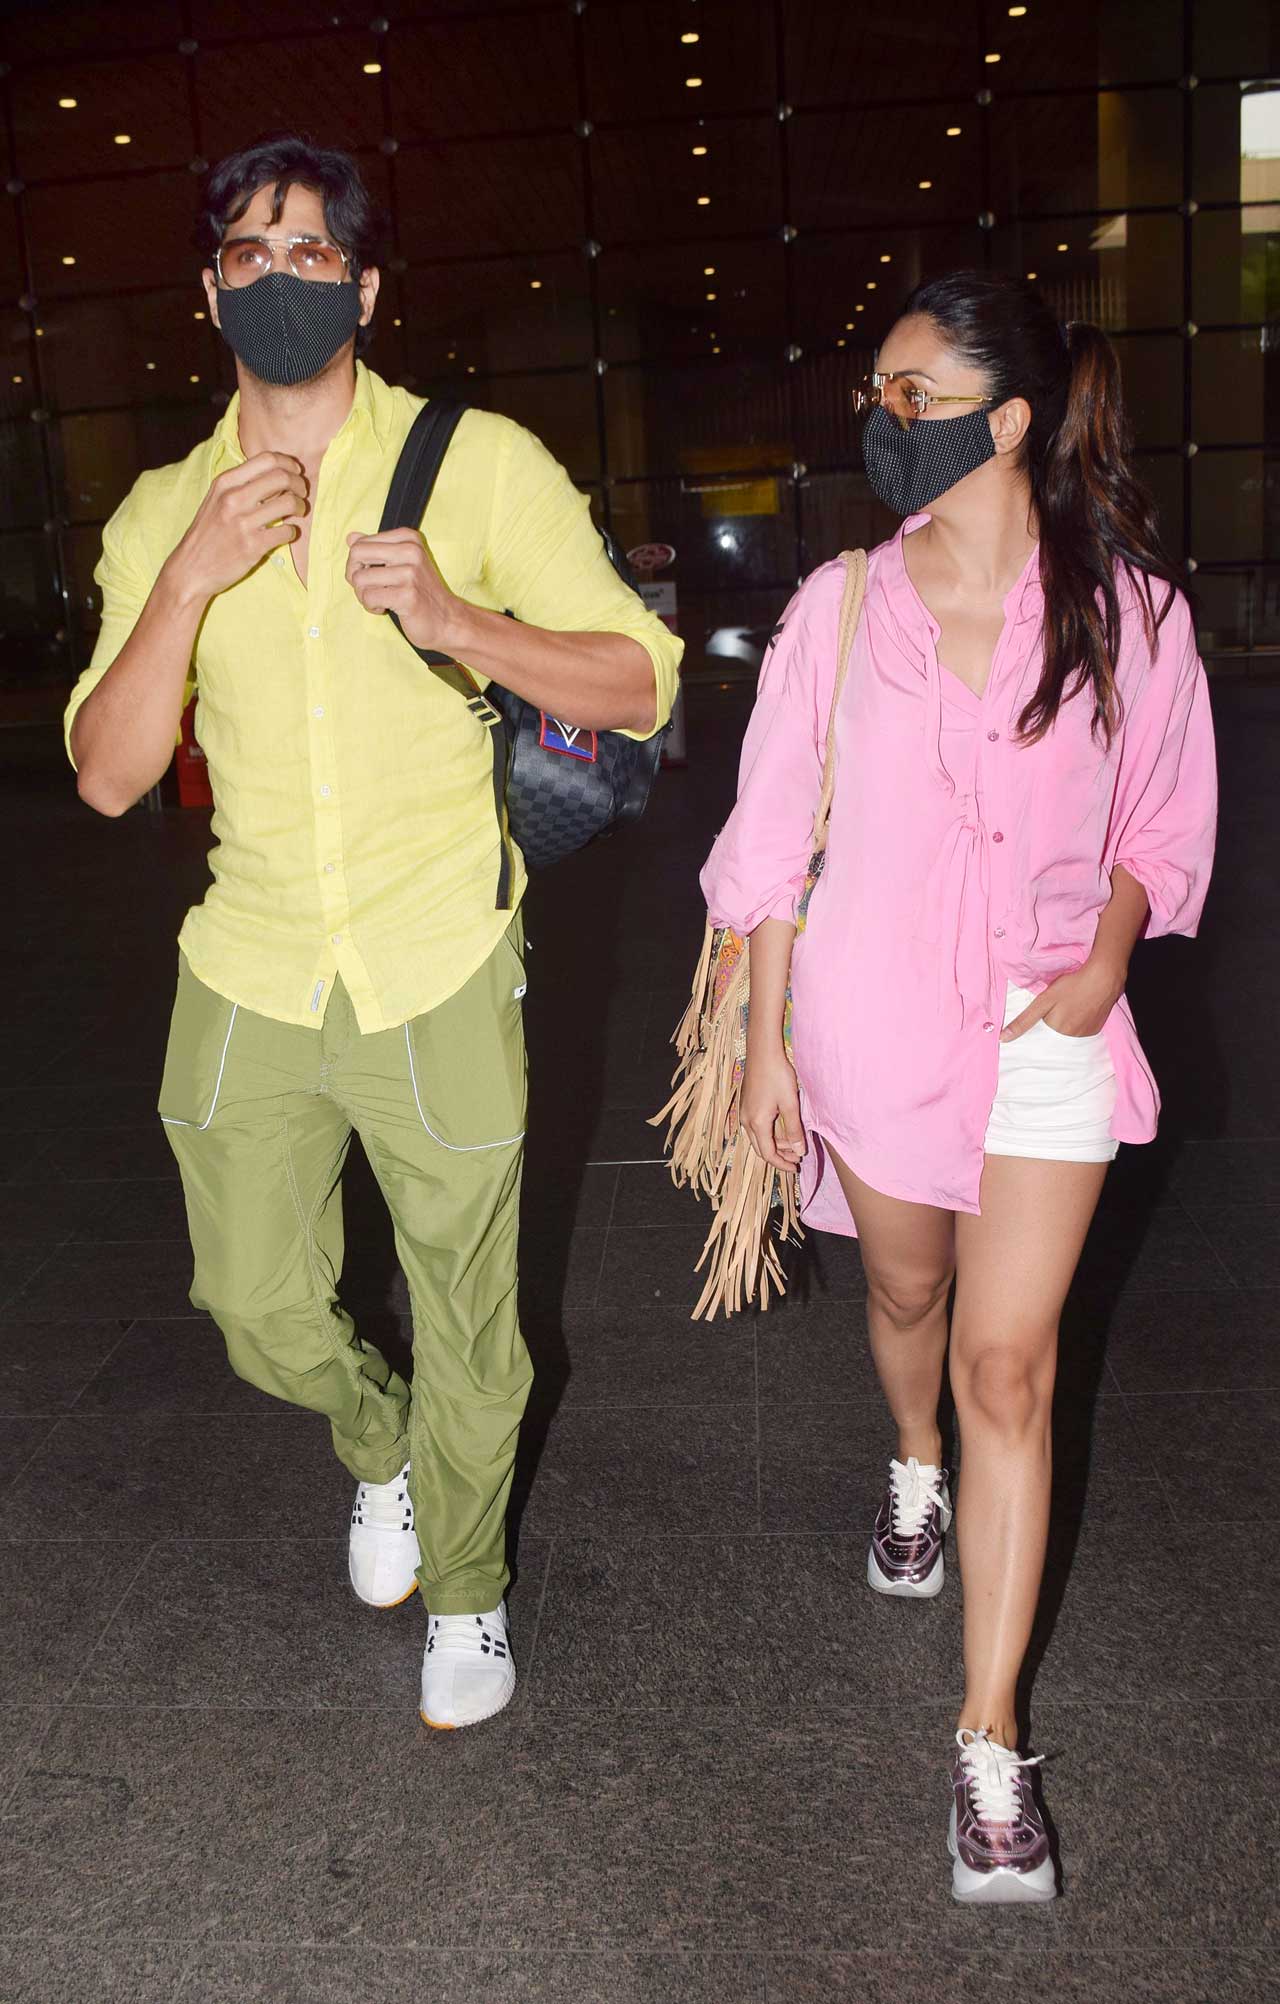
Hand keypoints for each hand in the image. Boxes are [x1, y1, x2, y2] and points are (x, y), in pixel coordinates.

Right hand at [166, 453, 307, 602]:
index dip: (288, 463)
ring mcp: (243, 523)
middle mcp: (233, 498)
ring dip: (300, 507)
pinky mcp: (253, 546)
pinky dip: (292, 532)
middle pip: (281, 477)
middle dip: (298, 484)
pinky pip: (287, 532)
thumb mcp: (216, 499)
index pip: (267, 459)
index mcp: (225, 483)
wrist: (190, 569)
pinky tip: (286, 534)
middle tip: (301, 493)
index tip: (295, 472)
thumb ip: (240, 485)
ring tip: (298, 512)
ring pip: (289, 503)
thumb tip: (274, 474)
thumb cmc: (207, 533)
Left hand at [345, 528, 465, 653]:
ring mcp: (410, 573)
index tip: (373, 576)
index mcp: (408, 538)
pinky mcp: (407, 595)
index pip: (360, 543)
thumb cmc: (420, 593)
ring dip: (363, 595)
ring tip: (381, 600)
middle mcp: (410, 550)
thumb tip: (351, 537)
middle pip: (356, 555)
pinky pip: (369, 597)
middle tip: (369, 589)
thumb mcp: (400, 563)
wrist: (446, 621)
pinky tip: (385, 609)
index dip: (357, 563)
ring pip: (359, 578)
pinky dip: (371, 607)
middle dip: (354, 576)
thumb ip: (375, 549)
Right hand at [740, 1045, 805, 1172]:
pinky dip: (770, 1133)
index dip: (782, 1164)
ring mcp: (744, 1112)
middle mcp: (746, 1121)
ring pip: (758, 1137)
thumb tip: (799, 1152)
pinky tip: (782, 1128)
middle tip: (797, 1158)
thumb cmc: (778, 1076)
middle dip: (779, 1156)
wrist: (763, 1052)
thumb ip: (794, 1130)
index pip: (768, 1154)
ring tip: (793, 1143)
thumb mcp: (790, 1104)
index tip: (796, 1168)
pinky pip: (756, 1126)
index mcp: (757, 1123)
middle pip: (761, 1148)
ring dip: (775, 1144)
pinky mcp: (746, 1104)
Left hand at [1000, 955, 1126, 1042]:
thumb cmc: (1072, 985)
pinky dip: (1080, 1022)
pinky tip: (1082, 1008)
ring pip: (1068, 1032)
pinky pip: (1082, 1030)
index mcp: (1055, 1030)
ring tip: (1071, 1005)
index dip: (1038, 1025)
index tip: (1043, 1016)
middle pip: (1054, 1032)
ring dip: (1067, 1022)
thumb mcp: (1043, 1000)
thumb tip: (1003, 1038)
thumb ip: (1024, 1021)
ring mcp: (1085, 1034)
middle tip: (1059, 1004)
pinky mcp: (1096, 1029)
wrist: (1104, 978)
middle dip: (1052, 1021)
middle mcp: (1070, 1037)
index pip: (1039, 1036)